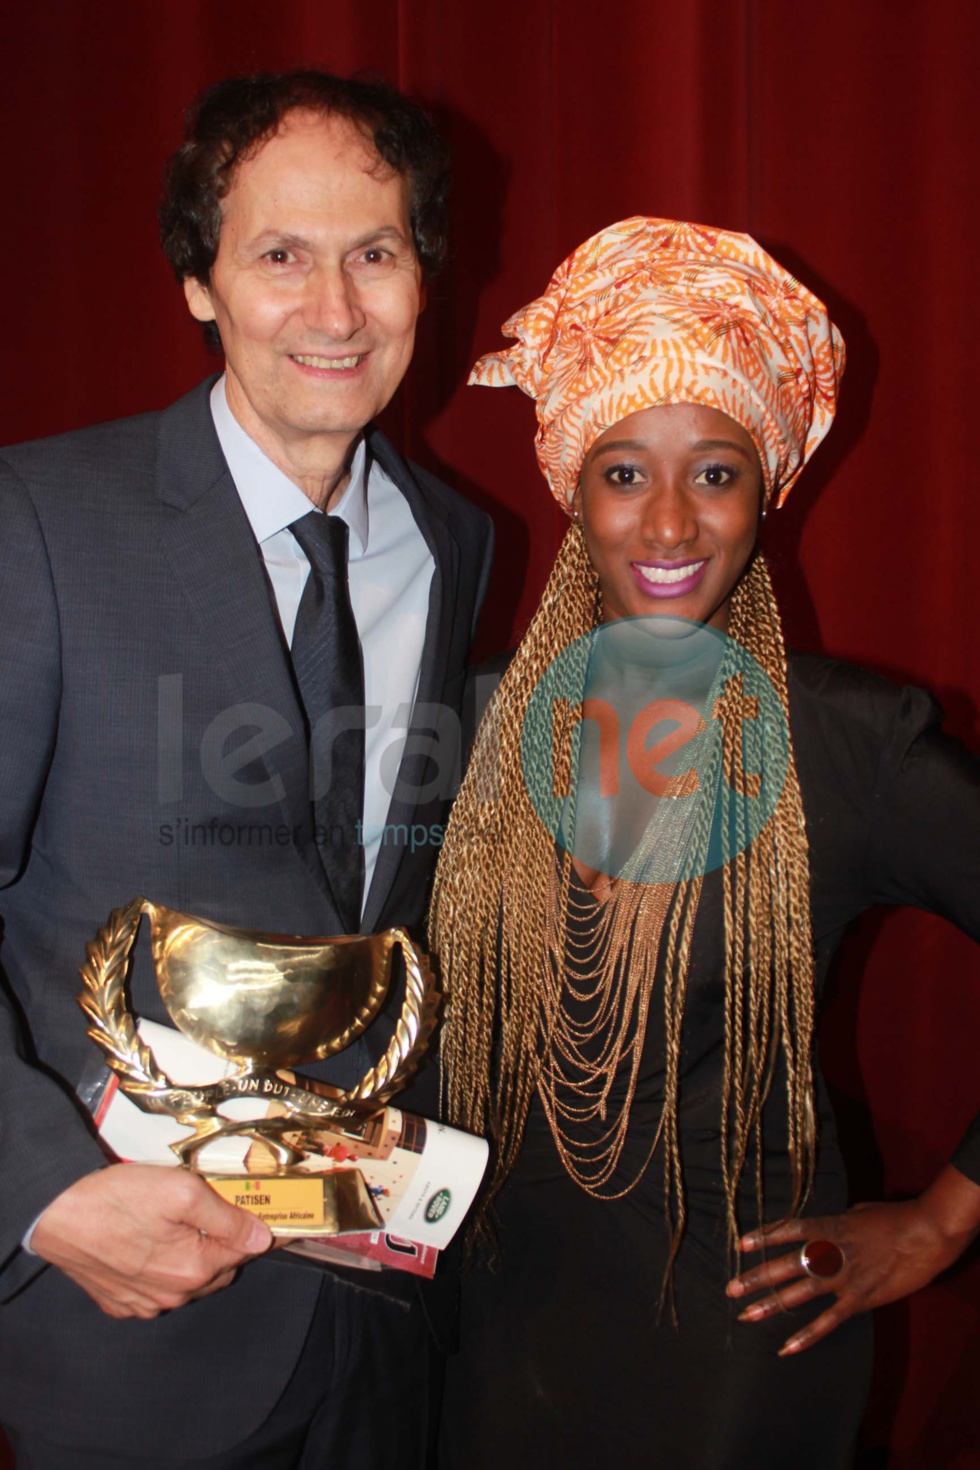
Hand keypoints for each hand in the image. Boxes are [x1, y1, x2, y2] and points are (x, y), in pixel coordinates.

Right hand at [31, 1163, 273, 1319]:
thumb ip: (227, 1217)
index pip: (247, 1250)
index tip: (277, 1217)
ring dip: (197, 1256)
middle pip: (221, 1267)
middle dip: (227, 1241)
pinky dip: (166, 1269)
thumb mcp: (182, 1191)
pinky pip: (158, 1289)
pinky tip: (153, 1243)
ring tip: (184, 1224)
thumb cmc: (119, 1198)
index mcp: (195, 1269)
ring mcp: (146, 1304)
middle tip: (221, 1209)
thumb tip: (264, 1238)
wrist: (57, 1215)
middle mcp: (174, 1295)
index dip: (262, 1228)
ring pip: (190, 1281)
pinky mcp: (122, 1303)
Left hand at [726, 1166, 979, 1355]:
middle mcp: (830, 1253)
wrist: (924, 1235)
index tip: (741, 1243)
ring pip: (799, 1294)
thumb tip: (824, 1230)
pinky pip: (827, 1322)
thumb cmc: (893, 1218)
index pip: (790, 1230)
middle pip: (785, 1265)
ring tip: (746, 1315)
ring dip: (771, 1305)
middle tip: (730, 1288)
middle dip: (756, 1277)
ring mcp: (843, 1278)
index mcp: (829, 1227)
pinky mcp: (858, 1300)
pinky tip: (786, 1348)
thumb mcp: (857, 1212)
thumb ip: (836, 1224)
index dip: (765, 1236)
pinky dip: (806, 1336)